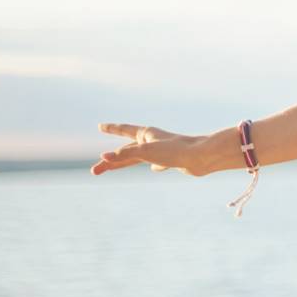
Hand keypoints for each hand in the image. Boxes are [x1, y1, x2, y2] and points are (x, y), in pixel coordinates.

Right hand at [92, 123, 206, 176]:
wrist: (202, 157)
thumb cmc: (175, 151)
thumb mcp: (146, 152)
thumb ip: (124, 154)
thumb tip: (103, 156)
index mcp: (147, 134)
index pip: (124, 130)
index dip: (112, 129)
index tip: (101, 125)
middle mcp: (153, 141)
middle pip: (126, 150)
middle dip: (110, 160)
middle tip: (94, 171)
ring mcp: (163, 151)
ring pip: (139, 158)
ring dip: (124, 164)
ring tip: (111, 168)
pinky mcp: (173, 161)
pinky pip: (158, 163)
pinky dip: (153, 166)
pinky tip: (154, 169)